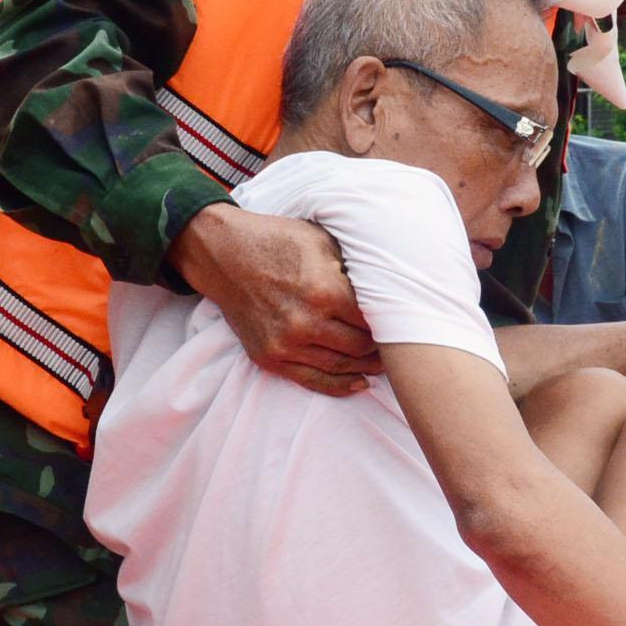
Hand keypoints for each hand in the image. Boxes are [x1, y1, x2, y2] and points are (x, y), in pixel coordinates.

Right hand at [168, 203, 377, 396]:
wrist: (222, 254)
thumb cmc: (276, 240)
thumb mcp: (321, 241)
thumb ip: (351, 267)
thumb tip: (382, 288)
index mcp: (324, 291)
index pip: (373, 320)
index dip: (391, 323)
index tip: (403, 322)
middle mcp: (305, 323)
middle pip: (360, 347)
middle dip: (381, 347)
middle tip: (398, 345)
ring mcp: (285, 344)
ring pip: (340, 367)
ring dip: (365, 367)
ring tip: (382, 363)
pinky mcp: (269, 357)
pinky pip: (312, 380)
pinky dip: (339, 385)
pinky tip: (359, 382)